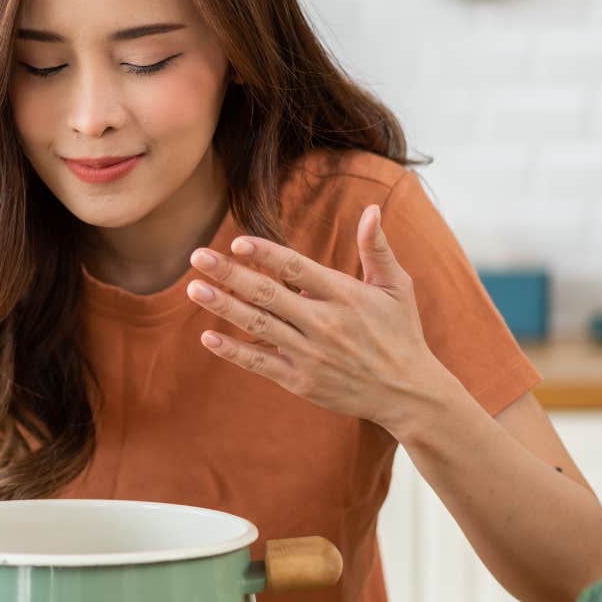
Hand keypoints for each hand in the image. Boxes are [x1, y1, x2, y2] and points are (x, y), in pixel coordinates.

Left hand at [184, 204, 457, 432]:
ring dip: (222, 306)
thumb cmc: (401, 333)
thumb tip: (371, 209)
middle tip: (197, 256)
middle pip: (268, 294)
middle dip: (230, 274)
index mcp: (345, 296)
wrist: (407, 393)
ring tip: (193, 288)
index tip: (237, 242)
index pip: (297, 269)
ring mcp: (310, 353)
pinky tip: (208, 337)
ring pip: (258, 325)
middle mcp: (324, 323)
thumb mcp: (397, 288)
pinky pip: (260, 363)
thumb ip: (377, 249)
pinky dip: (233, 351)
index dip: (266, 254)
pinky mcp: (301, 380)